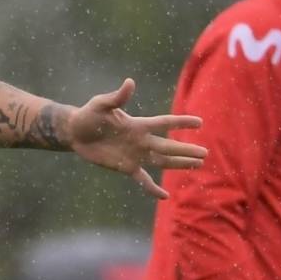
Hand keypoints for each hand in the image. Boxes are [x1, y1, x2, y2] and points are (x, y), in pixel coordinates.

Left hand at [68, 78, 206, 198]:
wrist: (75, 132)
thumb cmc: (89, 115)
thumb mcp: (102, 104)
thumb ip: (118, 97)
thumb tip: (130, 82)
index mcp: (138, 125)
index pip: (164, 123)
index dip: (181, 122)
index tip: (200, 123)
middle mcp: (141, 140)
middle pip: (168, 146)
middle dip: (186, 150)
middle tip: (205, 153)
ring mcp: (135, 155)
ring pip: (162, 161)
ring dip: (179, 164)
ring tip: (198, 165)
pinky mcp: (126, 167)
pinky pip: (143, 180)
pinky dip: (153, 189)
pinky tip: (165, 196)